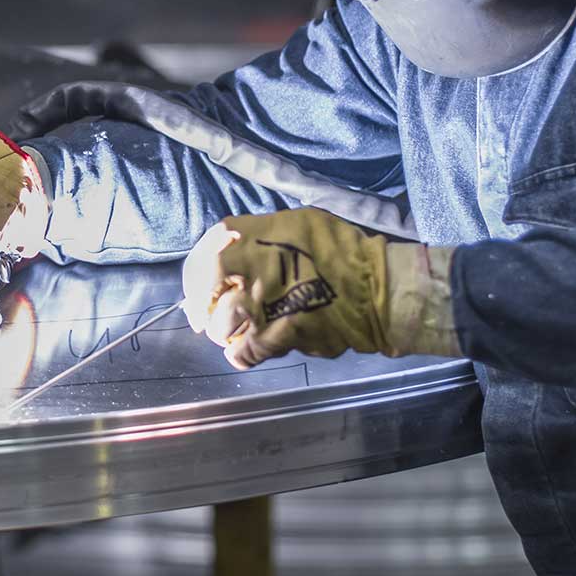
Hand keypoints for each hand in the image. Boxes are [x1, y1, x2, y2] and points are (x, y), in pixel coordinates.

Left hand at [179, 208, 457, 368]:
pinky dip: (242, 353)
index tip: (198, 284)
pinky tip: (245, 349)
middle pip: (209, 293)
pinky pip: (248, 352)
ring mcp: (266, 309)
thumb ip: (260, 232)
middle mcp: (256, 272)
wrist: (377, 289)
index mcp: (259, 241)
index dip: (198, 271)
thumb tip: (232, 242)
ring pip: (225, 326)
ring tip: (230, 331)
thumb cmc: (341, 250)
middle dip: (204, 305)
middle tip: (206, 313)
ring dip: (223, 330)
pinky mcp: (281, 339)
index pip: (209, 253)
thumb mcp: (297, 222)